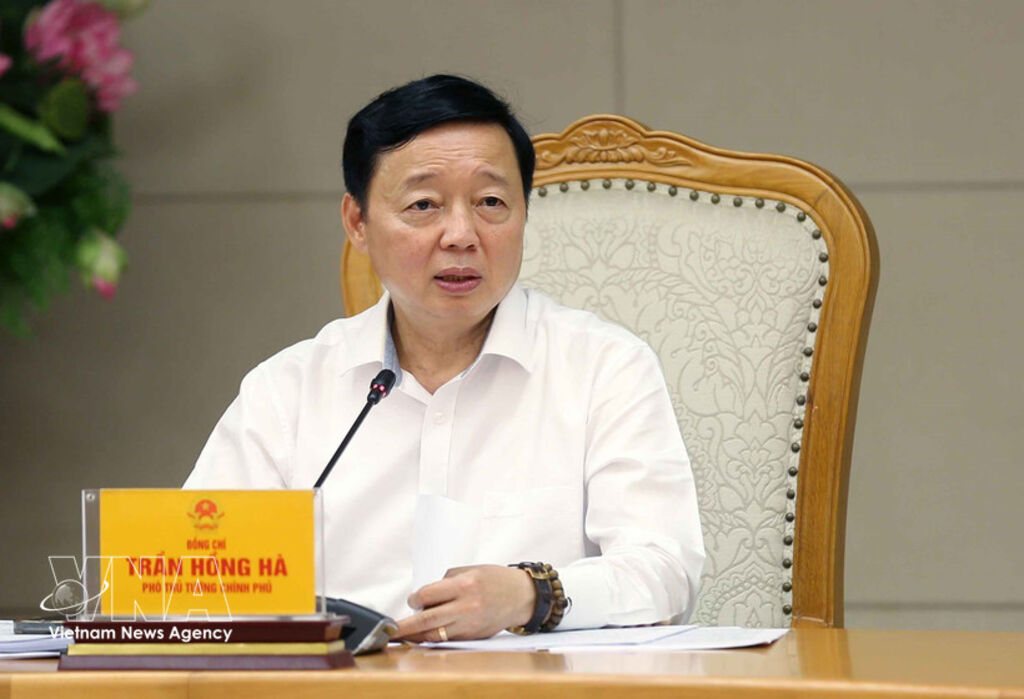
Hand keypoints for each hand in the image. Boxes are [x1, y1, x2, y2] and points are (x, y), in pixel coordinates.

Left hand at [394, 565, 535, 641]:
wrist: (521, 596)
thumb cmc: (495, 579)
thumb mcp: (470, 570)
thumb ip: (447, 582)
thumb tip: (426, 596)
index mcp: (465, 585)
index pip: (429, 594)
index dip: (416, 598)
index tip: (413, 600)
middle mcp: (467, 606)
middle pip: (428, 619)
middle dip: (405, 626)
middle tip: (391, 629)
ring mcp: (470, 624)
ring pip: (435, 634)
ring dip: (417, 635)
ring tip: (404, 634)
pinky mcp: (473, 636)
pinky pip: (447, 639)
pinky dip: (434, 638)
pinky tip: (424, 636)